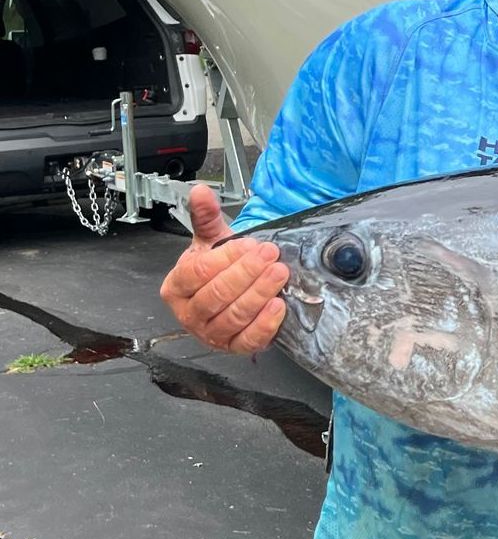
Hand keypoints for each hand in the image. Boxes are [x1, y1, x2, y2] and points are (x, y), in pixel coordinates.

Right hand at [158, 185, 288, 353]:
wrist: (233, 290)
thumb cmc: (220, 266)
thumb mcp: (211, 240)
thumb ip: (205, 216)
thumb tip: (200, 191)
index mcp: (176, 286)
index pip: (198, 272)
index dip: (227, 258)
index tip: (251, 244)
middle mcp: (188, 314)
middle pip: (216, 295)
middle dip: (247, 273)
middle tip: (270, 254)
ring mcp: (210, 334)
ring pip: (233, 317)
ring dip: (259, 293)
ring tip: (279, 273)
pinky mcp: (233, 347)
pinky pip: (247, 340)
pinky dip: (264, 325)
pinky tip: (279, 305)